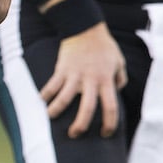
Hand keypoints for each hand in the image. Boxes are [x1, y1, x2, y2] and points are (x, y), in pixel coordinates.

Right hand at [40, 22, 126, 137]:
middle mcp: (91, 80)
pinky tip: (41, 100)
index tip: (105, 133)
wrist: (85, 27)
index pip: (111, 107)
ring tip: (51, 116)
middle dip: (80, 125)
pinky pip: (51, 85)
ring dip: (55, 111)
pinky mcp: (62, 69)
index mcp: (106, 80)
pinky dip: (45, 94)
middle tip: (75, 134)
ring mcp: (74, 75)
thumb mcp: (119, 61)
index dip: (109, 124)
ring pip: (64, 99)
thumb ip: (120, 78)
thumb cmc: (104, 46)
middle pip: (87, 109)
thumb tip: (117, 92)